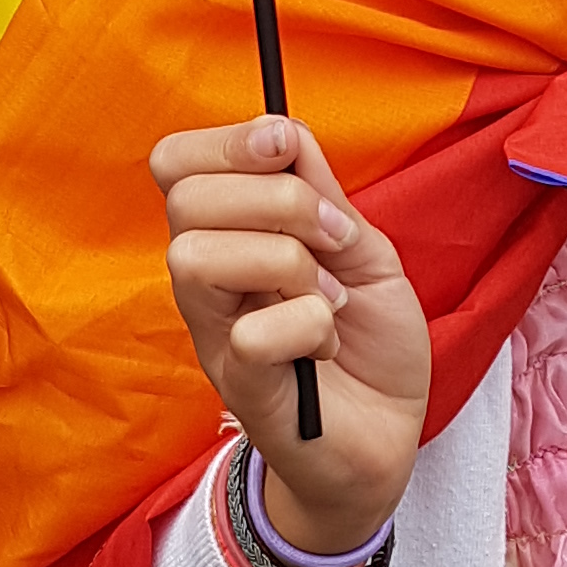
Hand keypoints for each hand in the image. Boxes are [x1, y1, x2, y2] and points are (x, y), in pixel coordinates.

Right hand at [150, 114, 429, 558]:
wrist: (389, 438)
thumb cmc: (370, 345)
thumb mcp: (362, 251)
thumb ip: (323, 195)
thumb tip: (285, 129)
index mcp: (231, 236)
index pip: (177, 164)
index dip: (228, 141)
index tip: (286, 146)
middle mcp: (208, 282)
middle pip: (187, 199)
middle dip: (278, 200)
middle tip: (333, 240)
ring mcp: (216, 334)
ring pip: (200, 258)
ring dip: (289, 264)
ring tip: (330, 299)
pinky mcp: (242, 387)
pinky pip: (251, 332)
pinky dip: (308, 326)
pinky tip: (326, 343)